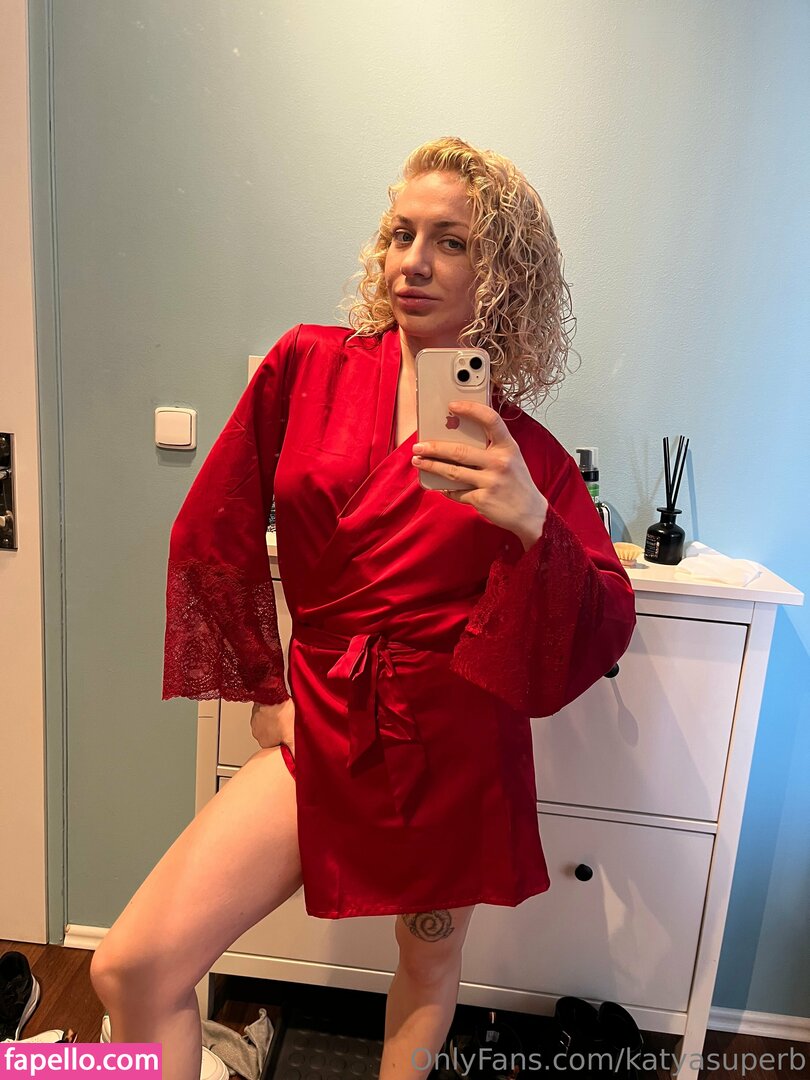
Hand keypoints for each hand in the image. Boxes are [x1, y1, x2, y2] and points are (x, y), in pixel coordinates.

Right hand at [251, 697, 295, 756]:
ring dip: (274, 723)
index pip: (275, 749)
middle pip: (271, 737)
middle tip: (287, 726)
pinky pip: (264, 715)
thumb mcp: (292, 735)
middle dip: (279, 733)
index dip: (283, 744)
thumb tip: (294, 760)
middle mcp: (258, 735)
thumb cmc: (281, 713)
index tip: (289, 738)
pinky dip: (270, 714)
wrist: (272, 695)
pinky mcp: (256, 712)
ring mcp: (256, 722)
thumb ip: (293, 750)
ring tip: (283, 717)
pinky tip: (277, 710)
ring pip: (267, 726)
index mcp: (265, 743)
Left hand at [411, 400, 547, 548]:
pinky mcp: (482, 500)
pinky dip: (445, 488)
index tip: (452, 405)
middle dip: (434, 448)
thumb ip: (491, 447)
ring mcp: (491, 482)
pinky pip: (456, 492)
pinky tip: (437, 484)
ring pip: (452, 472)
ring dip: (431, 466)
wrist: (530, 513)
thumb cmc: (516, 481)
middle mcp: (500, 462)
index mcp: (508, 446)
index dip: (471, 409)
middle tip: (418, 446)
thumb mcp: (511, 458)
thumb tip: (455, 436)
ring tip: (418, 461)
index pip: (491, 420)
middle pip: (460, 451)